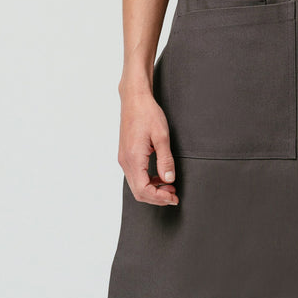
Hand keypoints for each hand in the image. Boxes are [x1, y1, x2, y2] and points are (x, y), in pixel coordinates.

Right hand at [117, 91, 178, 205]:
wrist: (134, 99)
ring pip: (136, 185)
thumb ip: (166, 160)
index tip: (173, 198)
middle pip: (138, 192)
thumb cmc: (147, 113)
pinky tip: (160, 176)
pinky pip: (135, 175)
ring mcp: (124, 158)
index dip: (160, 198)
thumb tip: (169, 179)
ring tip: (169, 186)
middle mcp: (125, 161)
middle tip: (173, 195)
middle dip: (157, 197)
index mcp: (133, 158)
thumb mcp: (162, 136)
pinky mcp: (126, 155)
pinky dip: (147, 181)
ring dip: (152, 190)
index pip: (144, 190)